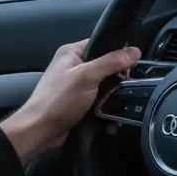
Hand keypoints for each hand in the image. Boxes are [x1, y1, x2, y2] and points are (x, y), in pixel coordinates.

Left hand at [0, 39, 140, 163]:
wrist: (40, 131)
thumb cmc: (60, 99)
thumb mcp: (87, 76)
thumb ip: (112, 62)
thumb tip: (136, 51)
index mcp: (72, 53)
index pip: (101, 44)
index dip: (118, 52)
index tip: (133, 64)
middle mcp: (74, 67)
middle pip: (107, 67)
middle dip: (119, 81)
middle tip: (129, 88)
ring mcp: (78, 86)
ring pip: (106, 88)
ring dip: (115, 100)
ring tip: (123, 109)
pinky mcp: (81, 104)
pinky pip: (101, 103)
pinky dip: (108, 113)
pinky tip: (112, 123)